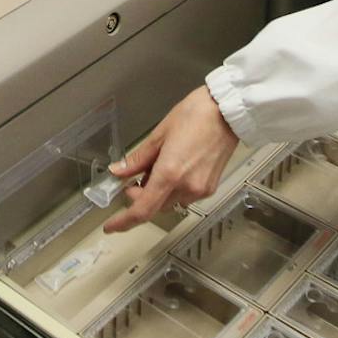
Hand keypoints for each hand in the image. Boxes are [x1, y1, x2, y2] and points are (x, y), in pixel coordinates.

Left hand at [102, 86, 239, 233]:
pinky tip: (174, 170)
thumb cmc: (196, 115)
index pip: (142, 210)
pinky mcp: (210, 188)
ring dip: (158, 193)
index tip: (111, 226)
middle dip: (140, 198)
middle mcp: (186, 187)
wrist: (227, 111)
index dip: (123, 221)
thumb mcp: (159, 134)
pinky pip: (185, 197)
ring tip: (158, 168)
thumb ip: (138, 159)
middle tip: (134, 180)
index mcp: (169, 173)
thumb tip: (119, 171)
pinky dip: (174, 190)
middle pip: (154, 207)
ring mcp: (200, 189)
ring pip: (169, 203)